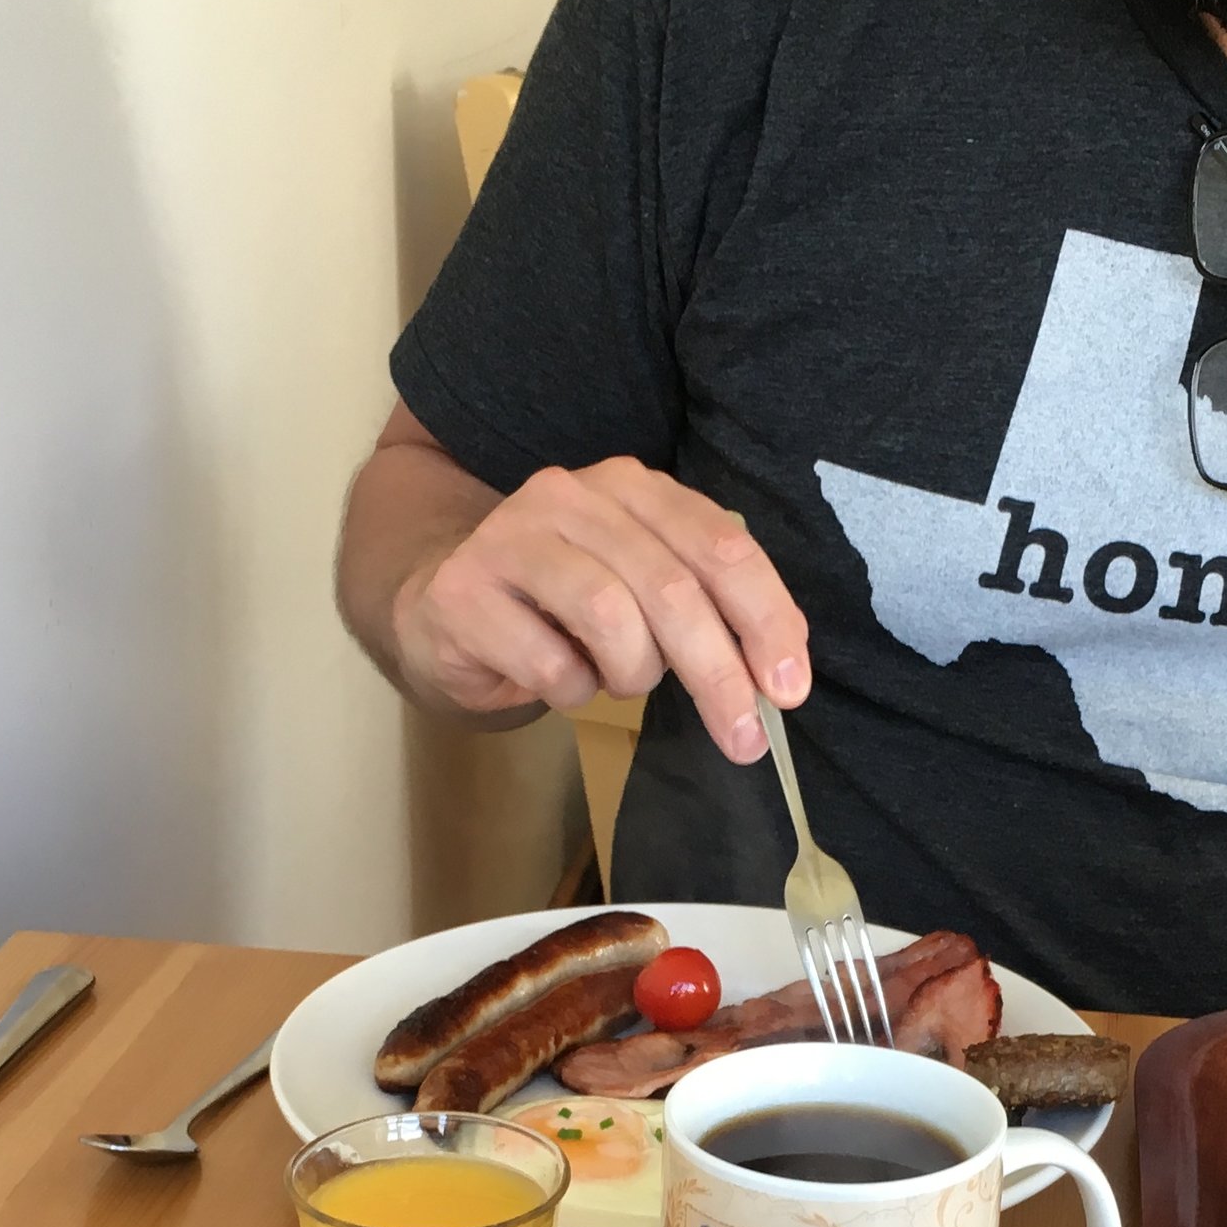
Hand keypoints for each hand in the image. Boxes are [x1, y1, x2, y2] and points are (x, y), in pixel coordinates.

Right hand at [394, 456, 808, 761]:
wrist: (437, 605)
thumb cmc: (558, 605)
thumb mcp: (640, 589)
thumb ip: (706, 607)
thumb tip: (780, 673)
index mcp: (632, 488)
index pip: (720, 545)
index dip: (765, 617)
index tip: (789, 687)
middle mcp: (572, 497)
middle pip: (671, 588)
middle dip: (718, 673)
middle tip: (744, 738)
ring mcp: (510, 538)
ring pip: (610, 617)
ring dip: (631, 674)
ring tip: (617, 682)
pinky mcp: (463, 592)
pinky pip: (548, 663)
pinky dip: (571, 692)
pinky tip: (559, 681)